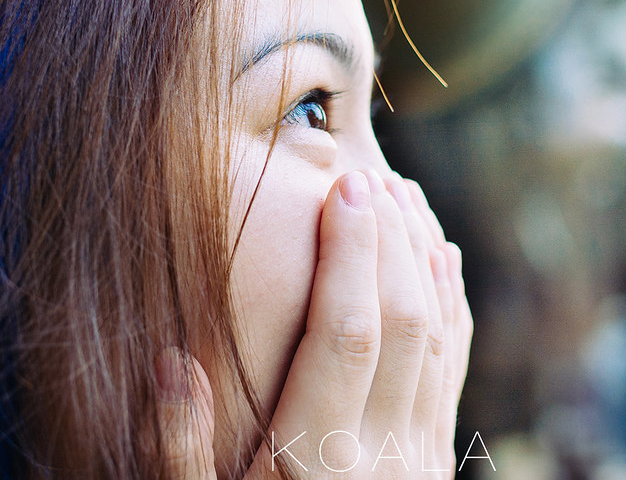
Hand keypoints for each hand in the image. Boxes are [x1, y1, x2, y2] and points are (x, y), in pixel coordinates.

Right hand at [157, 170, 472, 477]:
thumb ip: (176, 452)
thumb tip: (170, 363)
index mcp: (314, 462)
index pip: (347, 334)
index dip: (351, 255)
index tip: (345, 189)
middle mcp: (381, 454)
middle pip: (403, 321)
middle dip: (389, 239)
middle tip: (370, 174)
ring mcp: (419, 456)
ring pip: (438, 334)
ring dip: (423, 257)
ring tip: (404, 194)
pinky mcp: (435, 457)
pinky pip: (455, 363)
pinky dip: (452, 301)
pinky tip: (440, 255)